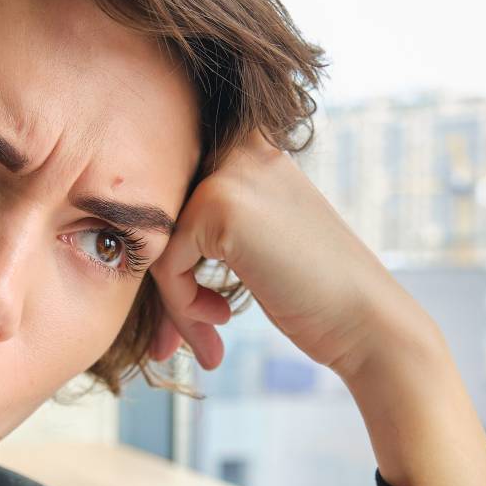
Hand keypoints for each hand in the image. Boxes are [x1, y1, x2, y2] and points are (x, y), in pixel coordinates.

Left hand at [149, 130, 426, 375]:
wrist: (367, 321)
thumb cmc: (311, 291)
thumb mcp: (254, 239)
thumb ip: (200, 226)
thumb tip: (119, 241)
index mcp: (248, 144)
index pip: (169, 193)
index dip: (167, 256)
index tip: (181, 312)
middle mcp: (237, 145)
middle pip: (157, 215)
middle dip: (160, 284)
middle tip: (173, 341)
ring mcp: (228, 171)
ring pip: (156, 241)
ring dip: (172, 302)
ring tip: (207, 337)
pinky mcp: (218, 205)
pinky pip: (165, 263)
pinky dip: (182, 305)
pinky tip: (223, 320)